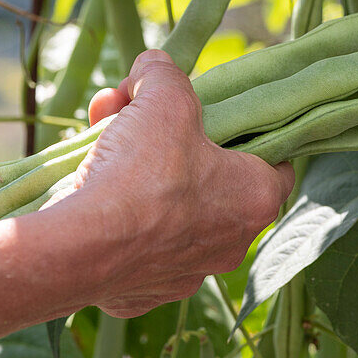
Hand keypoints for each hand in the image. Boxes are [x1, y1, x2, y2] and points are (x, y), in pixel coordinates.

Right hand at [51, 51, 293, 317]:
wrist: (84, 247)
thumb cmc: (144, 170)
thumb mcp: (163, 97)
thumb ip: (164, 74)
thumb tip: (153, 65)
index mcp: (256, 198)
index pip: (274, 162)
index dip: (245, 131)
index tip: (214, 116)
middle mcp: (230, 243)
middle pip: (208, 179)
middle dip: (170, 141)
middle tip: (136, 116)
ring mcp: (185, 273)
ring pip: (167, 211)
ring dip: (137, 173)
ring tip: (102, 140)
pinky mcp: (140, 292)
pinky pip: (132, 242)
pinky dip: (114, 214)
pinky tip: (88, 189)